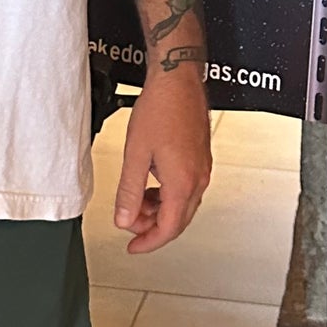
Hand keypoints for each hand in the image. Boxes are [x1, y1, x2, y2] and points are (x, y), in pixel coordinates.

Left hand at [113, 63, 211, 253]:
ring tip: (137, 202)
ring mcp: (202, 167)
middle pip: (178, 220)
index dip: (148, 242)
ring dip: (159, 210)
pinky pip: (187, 188)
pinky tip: (152, 184)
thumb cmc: (161, 108)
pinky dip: (168, 195)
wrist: (177, 80)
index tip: (133, 247)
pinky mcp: (201, 157)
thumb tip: (124, 219)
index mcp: (182, 182)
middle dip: (153, 228)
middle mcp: (198, 178)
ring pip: (183, 204)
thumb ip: (129, 191)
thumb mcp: (135, 154)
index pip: (168, 229)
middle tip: (131, 227)